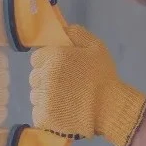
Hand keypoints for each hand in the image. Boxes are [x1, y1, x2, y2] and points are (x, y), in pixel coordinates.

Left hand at [29, 25, 145, 145]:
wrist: (110, 109)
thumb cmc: (104, 78)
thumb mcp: (97, 48)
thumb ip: (78, 35)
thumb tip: (63, 28)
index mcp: (55, 57)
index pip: (36, 58)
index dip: (47, 63)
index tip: (60, 69)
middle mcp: (44, 76)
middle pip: (34, 77)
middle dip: (46, 80)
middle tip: (65, 86)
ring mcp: (43, 98)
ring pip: (35, 95)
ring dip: (46, 97)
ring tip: (65, 101)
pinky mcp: (44, 117)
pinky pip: (37, 113)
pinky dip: (46, 113)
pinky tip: (62, 112)